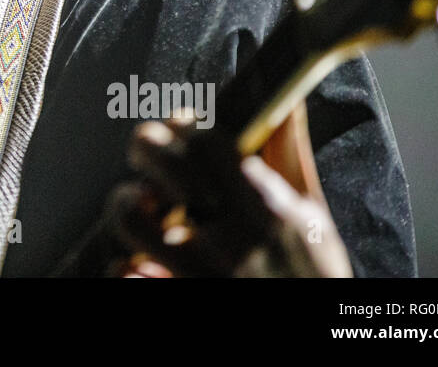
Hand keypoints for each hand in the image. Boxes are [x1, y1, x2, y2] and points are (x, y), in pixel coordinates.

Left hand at [104, 114, 352, 276]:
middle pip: (166, 167)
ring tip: (138, 203)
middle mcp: (232, 238)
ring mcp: (202, 272)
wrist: (313, 334)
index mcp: (267, 209)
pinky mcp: (183, 296)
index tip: (181, 123)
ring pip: (132, 219)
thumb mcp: (314, 217)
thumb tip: (287, 102)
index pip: (209, 142)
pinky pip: (129, 276)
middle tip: (148, 149)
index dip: (186, 124)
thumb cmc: (313, 274)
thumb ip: (289, 158)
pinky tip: (133, 262)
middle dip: (147, 146)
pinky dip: (124, 268)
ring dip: (127, 203)